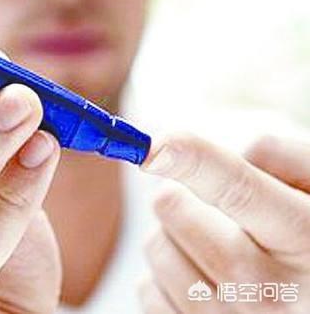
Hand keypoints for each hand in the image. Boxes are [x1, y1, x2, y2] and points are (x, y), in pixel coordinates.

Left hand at [138, 133, 309, 313]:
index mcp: (305, 240)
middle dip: (178, 193)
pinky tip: (201, 274)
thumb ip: (283, 159)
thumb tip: (224, 153)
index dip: (192, 160)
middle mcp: (271, 292)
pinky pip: (147, 288)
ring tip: (211, 240)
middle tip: (204, 203)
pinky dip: (162, 272)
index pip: (238, 191)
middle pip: (178, 213)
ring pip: (157, 248)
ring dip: (170, 233)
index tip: (153, 147)